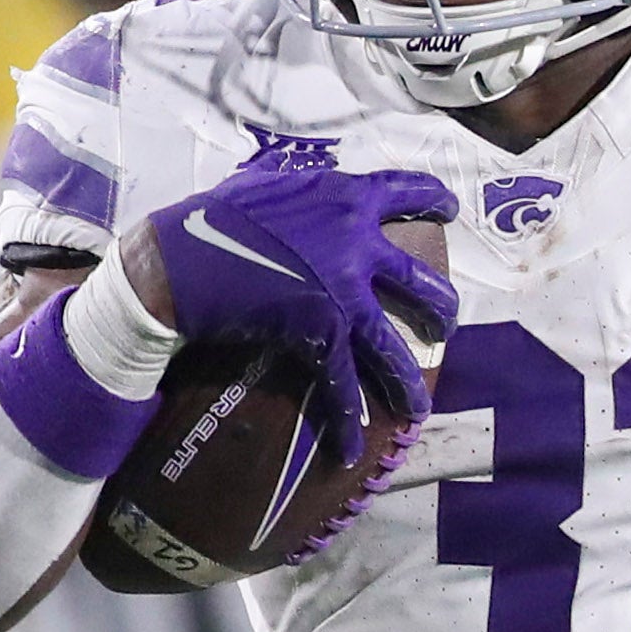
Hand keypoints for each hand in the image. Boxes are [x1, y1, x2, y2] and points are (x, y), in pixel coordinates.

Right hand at [142, 140, 458, 471]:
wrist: (179, 263)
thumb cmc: (210, 218)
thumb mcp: (264, 183)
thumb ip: (300, 186)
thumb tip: (308, 185)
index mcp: (345, 197)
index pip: (405, 191)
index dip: (434, 200)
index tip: (451, 211)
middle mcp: (356, 242)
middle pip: (420, 280)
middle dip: (441, 307)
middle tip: (446, 323)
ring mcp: (344, 290)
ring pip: (392, 344)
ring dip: (408, 379)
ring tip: (419, 403)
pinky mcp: (321, 331)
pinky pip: (342, 384)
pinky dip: (346, 420)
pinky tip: (351, 448)